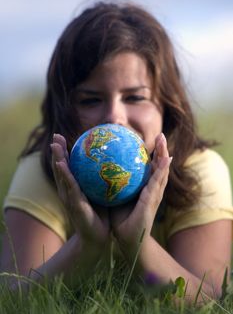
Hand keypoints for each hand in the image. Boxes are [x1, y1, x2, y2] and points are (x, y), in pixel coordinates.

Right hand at [50, 134, 109, 247]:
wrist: (98, 238)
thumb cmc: (101, 215)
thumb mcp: (102, 193)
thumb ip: (103, 179)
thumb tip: (116, 161)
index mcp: (74, 187)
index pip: (68, 166)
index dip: (64, 152)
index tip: (63, 137)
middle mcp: (69, 191)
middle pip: (60, 167)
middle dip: (57, 152)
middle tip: (56, 136)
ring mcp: (70, 198)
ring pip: (61, 175)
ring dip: (57, 159)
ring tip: (55, 145)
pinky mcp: (74, 204)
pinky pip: (70, 187)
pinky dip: (65, 175)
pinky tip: (62, 164)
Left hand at [110, 133, 171, 257]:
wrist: (129, 241)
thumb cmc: (122, 221)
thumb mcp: (117, 199)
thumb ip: (115, 186)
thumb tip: (104, 171)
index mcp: (144, 190)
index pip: (149, 169)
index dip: (152, 156)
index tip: (152, 142)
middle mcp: (152, 190)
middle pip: (158, 167)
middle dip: (161, 151)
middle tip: (161, 135)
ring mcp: (154, 195)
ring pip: (161, 171)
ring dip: (163, 155)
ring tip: (164, 140)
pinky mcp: (152, 200)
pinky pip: (157, 181)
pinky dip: (162, 169)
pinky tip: (166, 158)